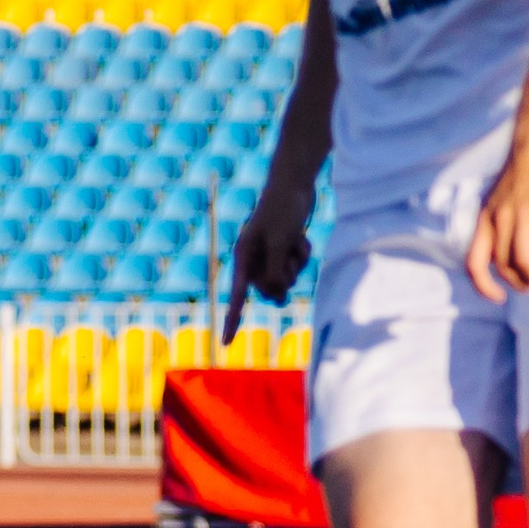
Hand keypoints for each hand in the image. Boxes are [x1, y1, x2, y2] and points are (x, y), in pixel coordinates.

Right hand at [222, 182, 314, 344]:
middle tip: (288, 256)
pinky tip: (300, 236)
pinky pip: (295, 266)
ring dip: (296, 264)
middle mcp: (252, 258)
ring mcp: (268, 254)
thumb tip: (276, 299)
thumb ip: (275, 271)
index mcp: (243, 256)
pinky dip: (301, 254)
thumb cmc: (282, 210)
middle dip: (283, 278)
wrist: (294, 183)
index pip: (237, 295)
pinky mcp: (283, 249)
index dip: (232, 320)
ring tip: (295, 241)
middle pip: (268, 289)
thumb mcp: (279, 242)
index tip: (227, 344)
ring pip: (285, 278)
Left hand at [467, 143, 528, 300]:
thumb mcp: (493, 204)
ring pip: (523, 262)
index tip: (498, 297)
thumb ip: (493, 230)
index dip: (483, 287)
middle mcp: (498, 221)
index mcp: (483, 222)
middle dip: (519, 284)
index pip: (473, 263)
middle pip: (503, 268)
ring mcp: (521, 216)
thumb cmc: (516, 180)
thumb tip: (499, 260)